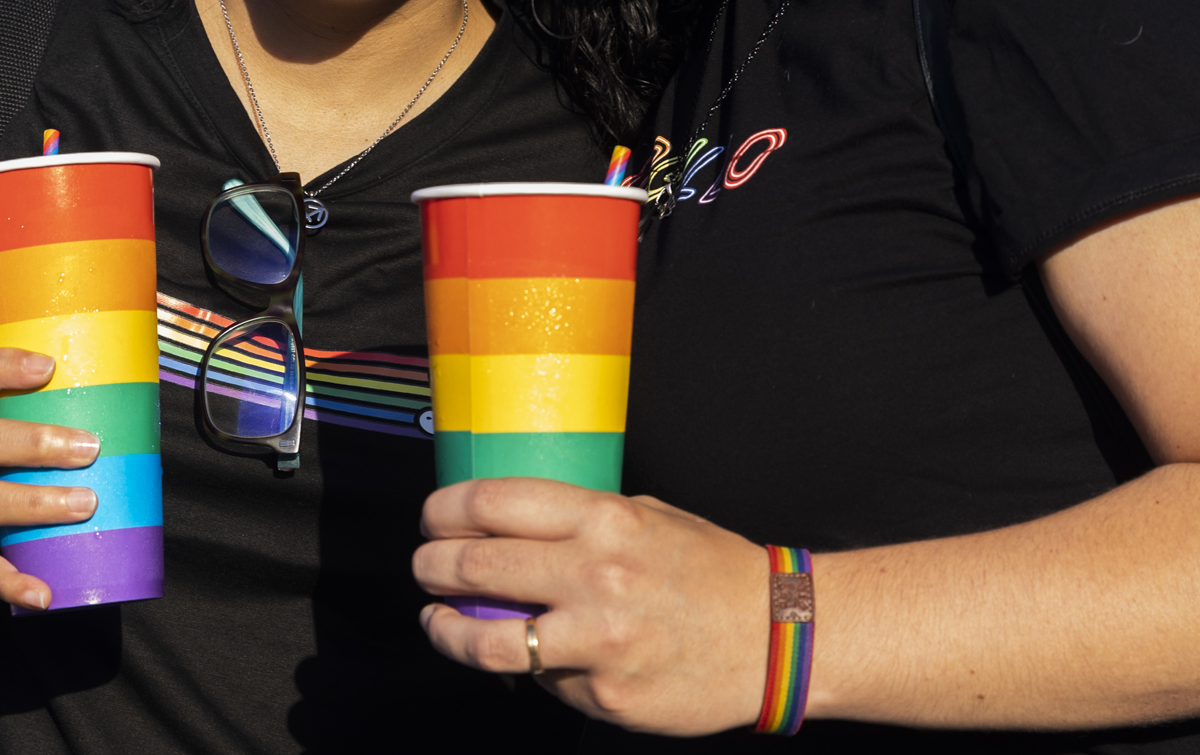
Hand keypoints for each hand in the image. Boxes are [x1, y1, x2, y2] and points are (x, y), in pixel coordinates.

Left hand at [414, 478, 771, 734]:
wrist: (775, 638)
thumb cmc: (711, 571)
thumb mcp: (650, 517)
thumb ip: (582, 522)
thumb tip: (510, 527)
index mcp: (607, 521)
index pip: (495, 504)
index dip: (446, 510)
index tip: (432, 518)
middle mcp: (596, 577)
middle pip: (477, 567)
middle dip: (432, 566)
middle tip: (424, 567)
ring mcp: (598, 642)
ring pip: (486, 641)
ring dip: (446, 628)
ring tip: (437, 620)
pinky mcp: (604, 695)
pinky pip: (542, 680)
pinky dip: (525, 667)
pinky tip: (526, 655)